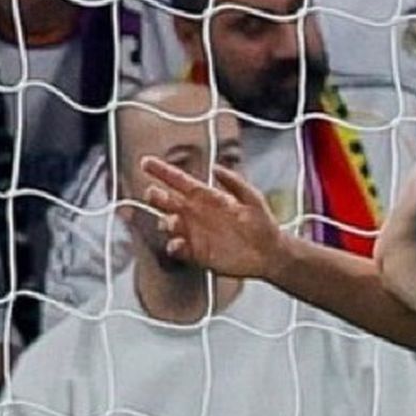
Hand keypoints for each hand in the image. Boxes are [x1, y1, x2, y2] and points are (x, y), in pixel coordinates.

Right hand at [140, 158, 282, 280]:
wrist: (269, 253)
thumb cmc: (262, 224)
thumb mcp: (253, 198)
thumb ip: (235, 182)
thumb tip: (216, 167)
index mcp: (207, 197)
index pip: (180, 181)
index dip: (162, 171)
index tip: (146, 162)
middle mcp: (196, 213)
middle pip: (167, 201)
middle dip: (155, 196)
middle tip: (153, 194)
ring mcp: (194, 233)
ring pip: (168, 224)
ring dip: (165, 221)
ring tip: (172, 221)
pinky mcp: (196, 253)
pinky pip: (177, 248)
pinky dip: (174, 246)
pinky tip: (178, 243)